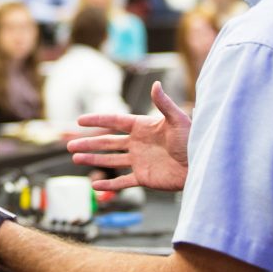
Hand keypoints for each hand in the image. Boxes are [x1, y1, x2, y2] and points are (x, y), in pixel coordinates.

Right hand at [67, 81, 189, 191]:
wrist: (202, 166)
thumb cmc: (194, 140)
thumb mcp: (178, 120)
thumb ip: (164, 103)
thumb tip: (155, 84)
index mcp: (143, 127)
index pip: (115, 122)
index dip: (97, 120)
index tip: (80, 121)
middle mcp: (138, 143)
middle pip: (107, 142)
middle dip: (88, 143)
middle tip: (70, 145)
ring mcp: (139, 161)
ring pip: (111, 160)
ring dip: (93, 159)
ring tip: (76, 159)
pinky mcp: (144, 177)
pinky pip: (123, 181)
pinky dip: (109, 186)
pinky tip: (95, 186)